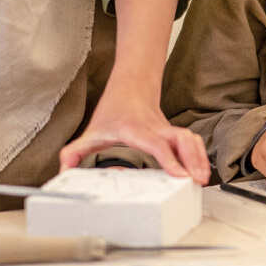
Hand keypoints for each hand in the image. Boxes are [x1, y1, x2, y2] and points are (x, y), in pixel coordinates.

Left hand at [59, 97, 209, 184]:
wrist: (132, 84)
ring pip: (190, 139)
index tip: (180, 174)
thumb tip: (64, 172)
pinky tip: (200, 169)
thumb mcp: (92, 131)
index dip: (169, 159)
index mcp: (136, 130)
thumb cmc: (115, 109)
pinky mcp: (175, 131)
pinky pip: (192, 140)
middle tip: (197, 180)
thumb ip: (74, 153)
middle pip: (181, 140)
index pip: (156, 144)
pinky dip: (200, 154)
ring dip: (199, 158)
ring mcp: (168, 128)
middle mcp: (156, 128)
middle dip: (192, 160)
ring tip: (201, 178)